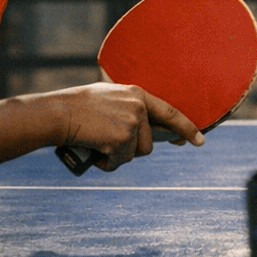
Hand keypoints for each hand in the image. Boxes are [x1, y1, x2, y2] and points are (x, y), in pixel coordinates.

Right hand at [53, 83, 201, 171]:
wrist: (56, 114)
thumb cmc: (76, 108)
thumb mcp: (109, 99)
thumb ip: (128, 108)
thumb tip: (143, 130)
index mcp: (137, 94)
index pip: (171, 112)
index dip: (187, 128)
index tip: (199, 140)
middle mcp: (139, 106)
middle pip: (149, 143)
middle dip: (131, 150)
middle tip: (108, 142)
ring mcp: (133, 122)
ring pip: (137, 153)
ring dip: (118, 156)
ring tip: (98, 144)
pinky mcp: (123, 138)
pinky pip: (121, 161)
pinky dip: (108, 163)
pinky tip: (95, 153)